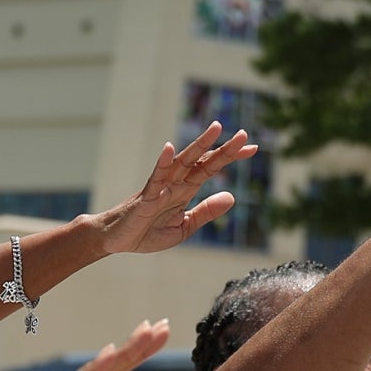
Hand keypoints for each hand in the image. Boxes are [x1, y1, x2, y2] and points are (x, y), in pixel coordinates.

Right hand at [96, 123, 261, 255]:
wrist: (118, 241)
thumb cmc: (148, 232)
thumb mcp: (185, 226)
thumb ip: (206, 212)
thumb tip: (232, 196)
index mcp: (185, 190)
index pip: (210, 168)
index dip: (229, 157)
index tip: (252, 147)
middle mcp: (175, 183)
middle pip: (202, 161)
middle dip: (223, 149)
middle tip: (244, 135)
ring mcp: (160, 188)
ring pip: (182, 162)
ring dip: (199, 146)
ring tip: (216, 129)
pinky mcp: (146, 198)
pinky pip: (155, 178)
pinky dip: (162, 163)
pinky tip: (169, 149)